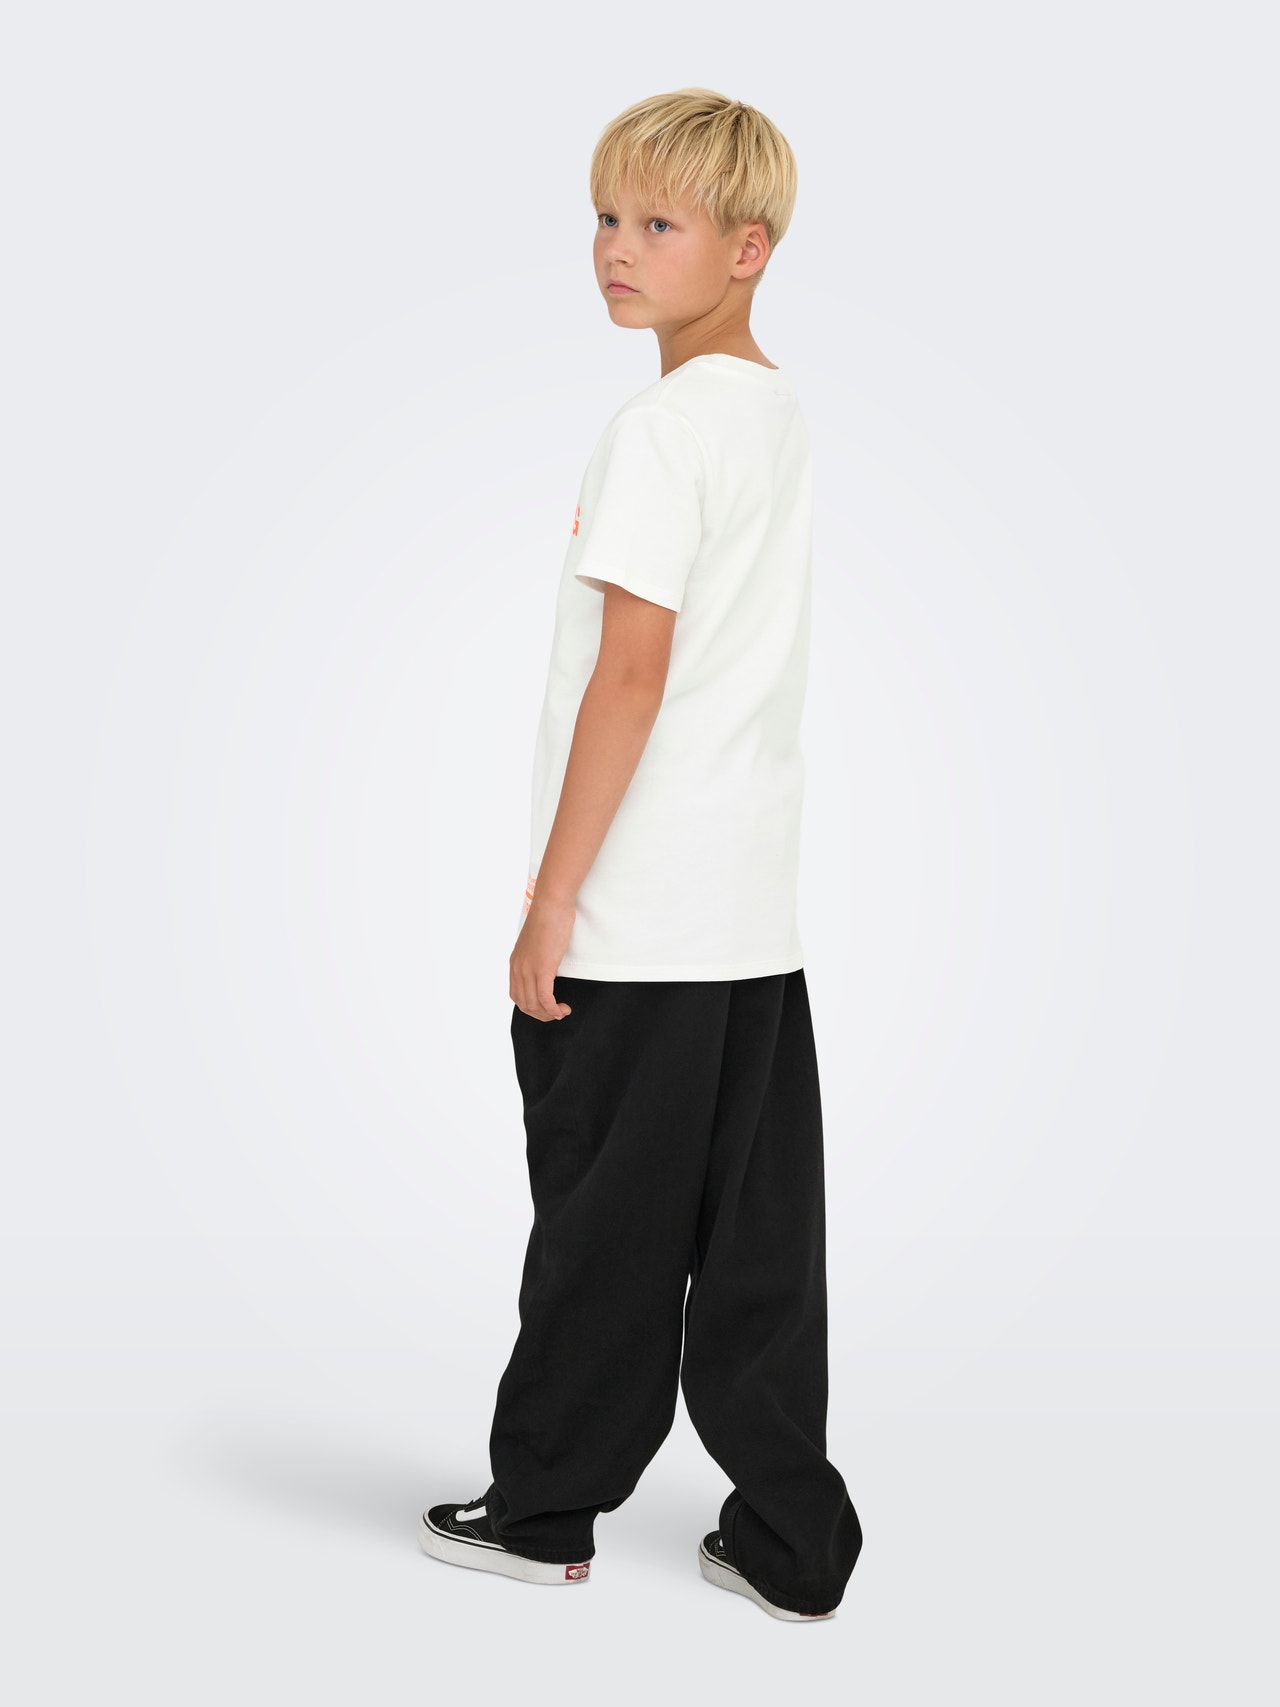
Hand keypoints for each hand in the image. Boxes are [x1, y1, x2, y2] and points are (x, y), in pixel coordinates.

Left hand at [510, 894, 574, 1020]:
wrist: (551, 903)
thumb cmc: (549, 916)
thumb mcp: (537, 940)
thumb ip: (537, 953)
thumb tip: (546, 960)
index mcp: (515, 962)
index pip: (516, 995)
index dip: (531, 1006)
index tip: (547, 1007)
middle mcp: (518, 968)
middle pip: (523, 1004)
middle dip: (540, 1014)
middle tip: (556, 1013)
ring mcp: (528, 970)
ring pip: (533, 1005)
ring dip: (548, 1014)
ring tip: (562, 1012)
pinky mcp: (542, 969)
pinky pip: (545, 999)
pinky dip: (553, 1009)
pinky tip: (562, 1010)